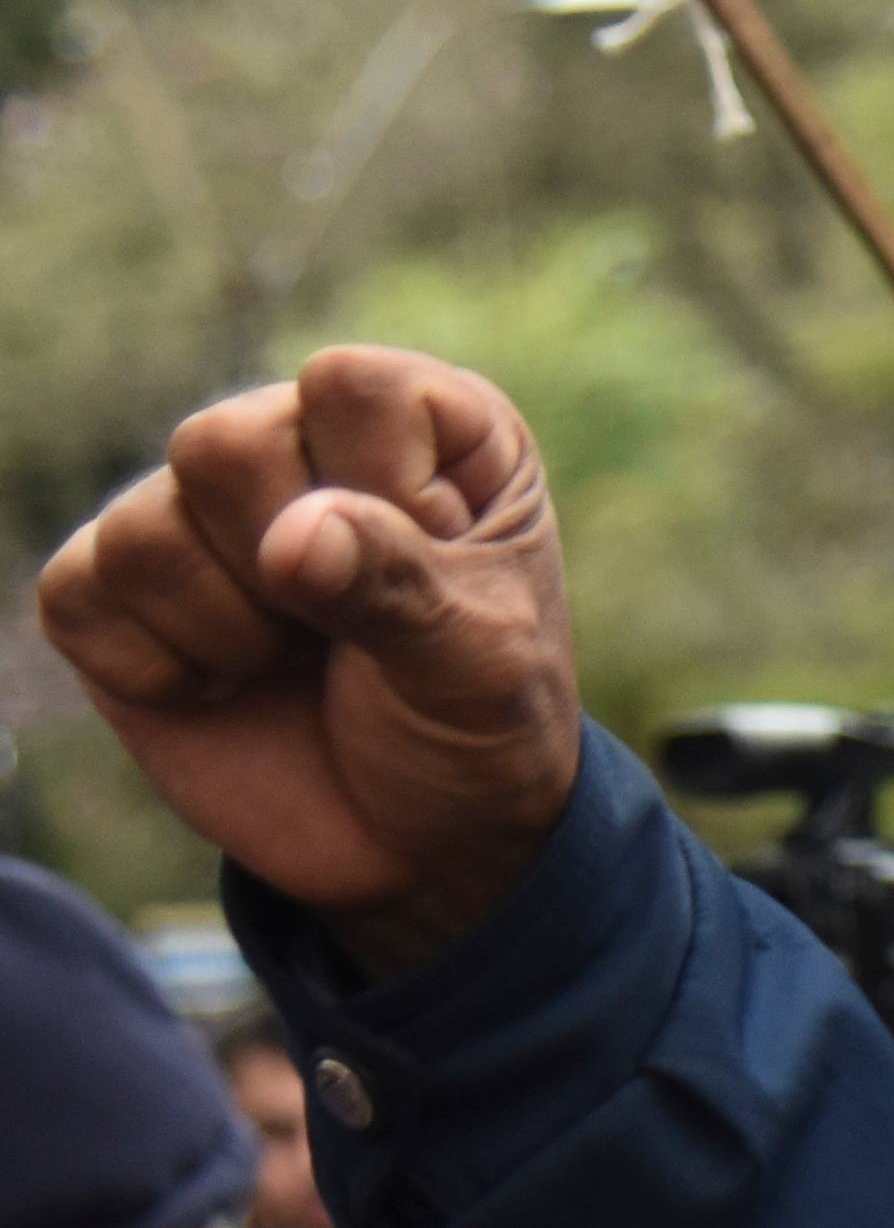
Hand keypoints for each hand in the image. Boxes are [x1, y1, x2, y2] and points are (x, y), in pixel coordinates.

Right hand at [35, 349, 582, 973]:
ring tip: (297, 660)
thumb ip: (397, 587)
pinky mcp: (112, 587)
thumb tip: (290, 538)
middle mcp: (296, 439)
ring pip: (143, 530)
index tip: (438, 574)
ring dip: (231, 634)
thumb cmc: (479, 728)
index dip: (380, 492)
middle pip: (219, 445)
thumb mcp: (482, 664)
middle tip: (350, 633)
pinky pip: (77, 594)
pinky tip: (227, 687)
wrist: (422, 840)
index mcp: (422, 423)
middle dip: (292, 577)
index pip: (346, 387)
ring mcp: (194, 509)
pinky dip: (160, 671)